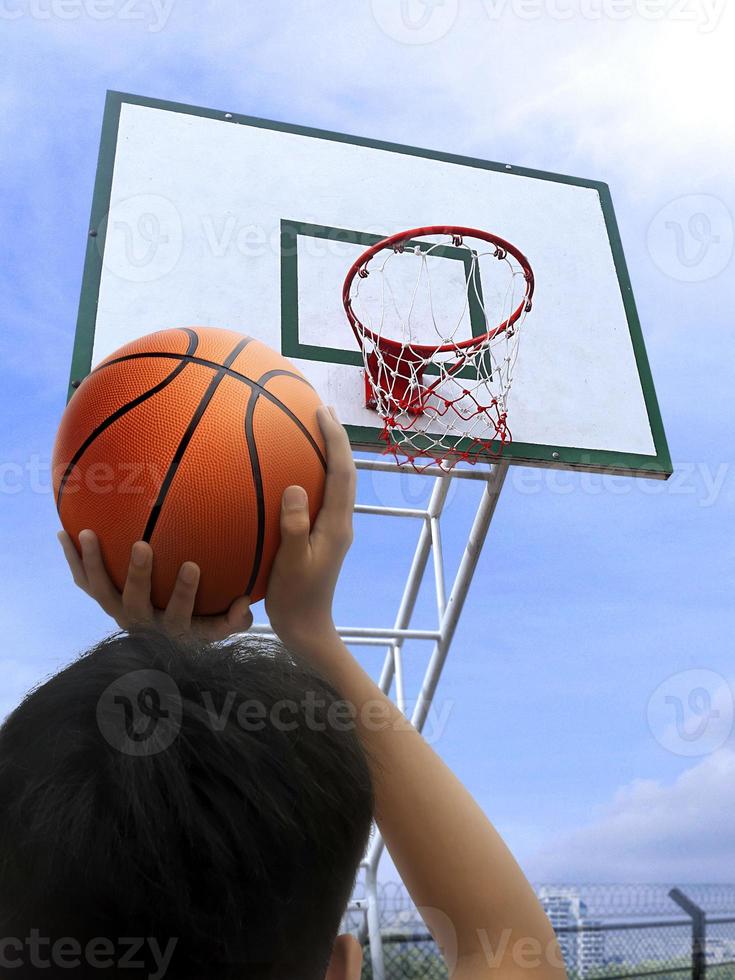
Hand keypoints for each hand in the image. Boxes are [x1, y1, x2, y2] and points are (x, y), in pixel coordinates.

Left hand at [57, 529, 252, 640]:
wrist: (163, 643)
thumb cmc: (202, 622)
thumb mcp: (220, 626)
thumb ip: (235, 620)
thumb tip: (245, 602)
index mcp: (174, 629)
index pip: (181, 614)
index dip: (184, 593)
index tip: (192, 565)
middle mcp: (143, 624)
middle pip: (136, 602)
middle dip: (138, 575)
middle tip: (142, 546)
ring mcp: (119, 612)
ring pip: (102, 593)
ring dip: (94, 564)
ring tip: (87, 534)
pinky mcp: (104, 602)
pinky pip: (85, 583)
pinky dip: (74, 560)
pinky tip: (63, 533)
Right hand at [265, 405, 354, 653]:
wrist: (307, 628)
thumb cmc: (295, 598)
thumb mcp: (290, 563)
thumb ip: (294, 526)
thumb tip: (296, 488)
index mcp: (337, 525)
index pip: (342, 472)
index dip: (335, 440)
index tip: (321, 413)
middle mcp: (341, 522)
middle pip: (345, 471)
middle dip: (336, 439)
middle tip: (320, 410)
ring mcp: (335, 529)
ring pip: (337, 482)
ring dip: (328, 454)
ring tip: (312, 431)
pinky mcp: (324, 536)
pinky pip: (323, 495)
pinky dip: (316, 474)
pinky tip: (294, 473)